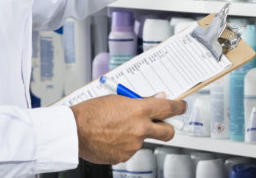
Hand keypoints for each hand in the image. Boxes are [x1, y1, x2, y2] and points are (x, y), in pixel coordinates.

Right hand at [72, 93, 186, 164]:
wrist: (73, 131)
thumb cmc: (90, 112)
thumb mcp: (117, 99)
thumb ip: (139, 101)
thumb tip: (155, 99)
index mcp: (140, 110)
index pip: (170, 108)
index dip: (179, 107)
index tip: (181, 107)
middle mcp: (141, 129)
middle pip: (168, 132)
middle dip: (167, 128)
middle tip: (161, 125)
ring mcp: (134, 145)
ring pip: (144, 141)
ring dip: (136, 136)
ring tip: (116, 129)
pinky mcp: (124, 156)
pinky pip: (129, 150)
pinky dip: (123, 145)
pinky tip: (110, 138)